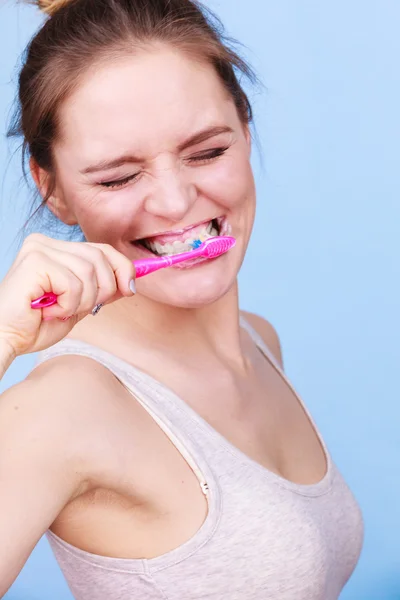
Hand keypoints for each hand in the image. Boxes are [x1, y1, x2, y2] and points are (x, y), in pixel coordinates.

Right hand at [0, 234, 134, 359]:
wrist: (6, 339)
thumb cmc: (35, 325)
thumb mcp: (79, 305)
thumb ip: (101, 289)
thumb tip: (130, 281)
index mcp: (56, 248)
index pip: (101, 248)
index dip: (122, 268)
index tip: (130, 289)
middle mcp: (46, 243)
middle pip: (99, 257)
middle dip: (104, 289)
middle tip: (84, 309)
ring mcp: (39, 249)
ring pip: (89, 272)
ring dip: (82, 301)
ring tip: (60, 311)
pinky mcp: (34, 262)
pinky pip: (73, 283)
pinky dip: (68, 305)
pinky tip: (49, 311)